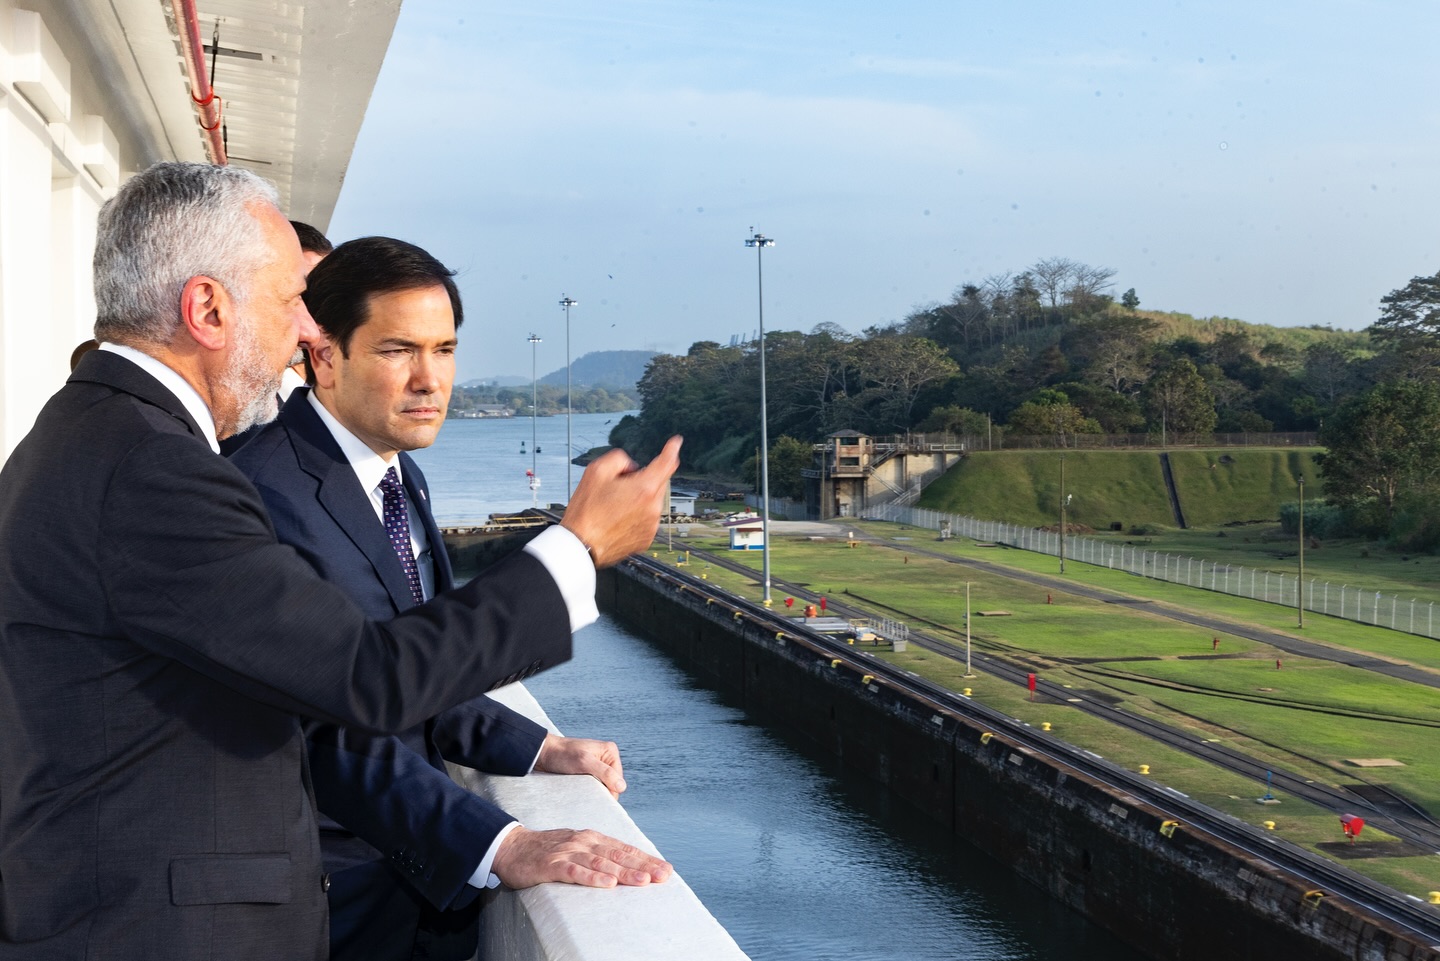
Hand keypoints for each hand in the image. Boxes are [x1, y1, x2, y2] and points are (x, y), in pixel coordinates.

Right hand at [492, 826, 672, 888]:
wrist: (511, 846)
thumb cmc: (547, 851)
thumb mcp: (576, 849)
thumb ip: (598, 856)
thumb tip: (624, 868)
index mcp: (591, 838)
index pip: (624, 849)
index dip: (646, 859)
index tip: (665, 870)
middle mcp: (583, 842)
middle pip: (617, 855)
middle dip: (642, 866)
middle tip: (663, 876)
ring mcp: (567, 852)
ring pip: (600, 863)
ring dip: (623, 872)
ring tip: (643, 881)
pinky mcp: (551, 865)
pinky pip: (574, 872)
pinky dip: (591, 877)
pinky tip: (606, 884)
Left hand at [535, 734, 625, 798]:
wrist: (542, 753)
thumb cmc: (562, 754)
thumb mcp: (584, 762)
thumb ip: (604, 773)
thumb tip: (622, 787)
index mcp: (610, 752)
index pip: (618, 781)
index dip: (609, 792)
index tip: (596, 799)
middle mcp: (606, 758)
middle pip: (611, 784)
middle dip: (601, 792)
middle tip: (587, 796)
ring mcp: (597, 765)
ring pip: (602, 786)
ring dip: (594, 792)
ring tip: (582, 793)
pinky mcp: (587, 772)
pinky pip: (593, 786)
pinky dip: (588, 791)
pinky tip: (580, 793)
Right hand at [562, 436, 681, 566]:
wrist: (581, 545)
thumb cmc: (586, 511)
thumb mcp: (596, 471)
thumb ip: (619, 458)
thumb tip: (631, 466)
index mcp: (644, 489)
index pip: (666, 463)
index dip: (671, 450)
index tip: (675, 443)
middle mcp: (653, 508)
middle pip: (656, 483)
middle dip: (642, 479)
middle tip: (616, 487)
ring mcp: (651, 525)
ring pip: (651, 501)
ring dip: (638, 498)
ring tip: (612, 507)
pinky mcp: (646, 538)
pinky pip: (646, 518)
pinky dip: (636, 514)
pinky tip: (616, 519)